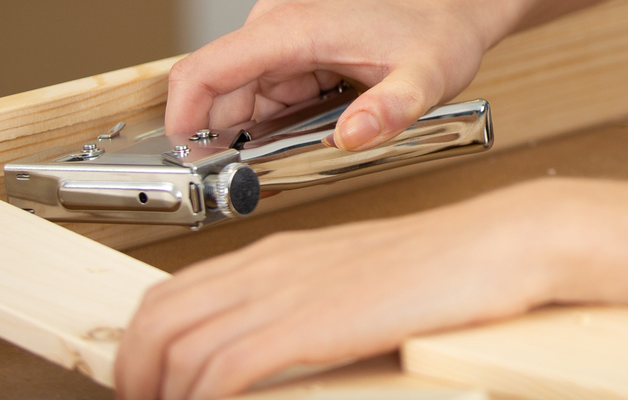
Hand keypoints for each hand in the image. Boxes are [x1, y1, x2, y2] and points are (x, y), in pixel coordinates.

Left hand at [113, 183, 560, 399]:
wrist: (494, 244)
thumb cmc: (445, 265)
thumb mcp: (356, 278)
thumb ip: (306, 303)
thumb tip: (271, 346)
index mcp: (279, 253)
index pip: (172, 293)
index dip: (141, 347)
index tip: (148, 386)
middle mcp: (271, 267)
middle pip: (155, 318)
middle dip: (133, 375)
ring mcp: (287, 292)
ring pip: (175, 345)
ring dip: (161, 393)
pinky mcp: (308, 323)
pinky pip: (221, 369)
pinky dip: (203, 399)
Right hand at [163, 0, 498, 151]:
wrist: (458, 4)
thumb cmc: (441, 29)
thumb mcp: (426, 78)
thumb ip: (390, 109)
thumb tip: (351, 137)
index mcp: (290, 28)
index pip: (202, 71)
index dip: (181, 121)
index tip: (188, 167)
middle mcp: (276, 28)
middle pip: (216, 95)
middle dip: (224, 143)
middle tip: (257, 184)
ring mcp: (282, 40)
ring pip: (238, 101)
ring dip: (252, 138)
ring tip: (295, 162)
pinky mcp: (294, 54)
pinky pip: (263, 98)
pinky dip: (272, 127)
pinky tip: (307, 143)